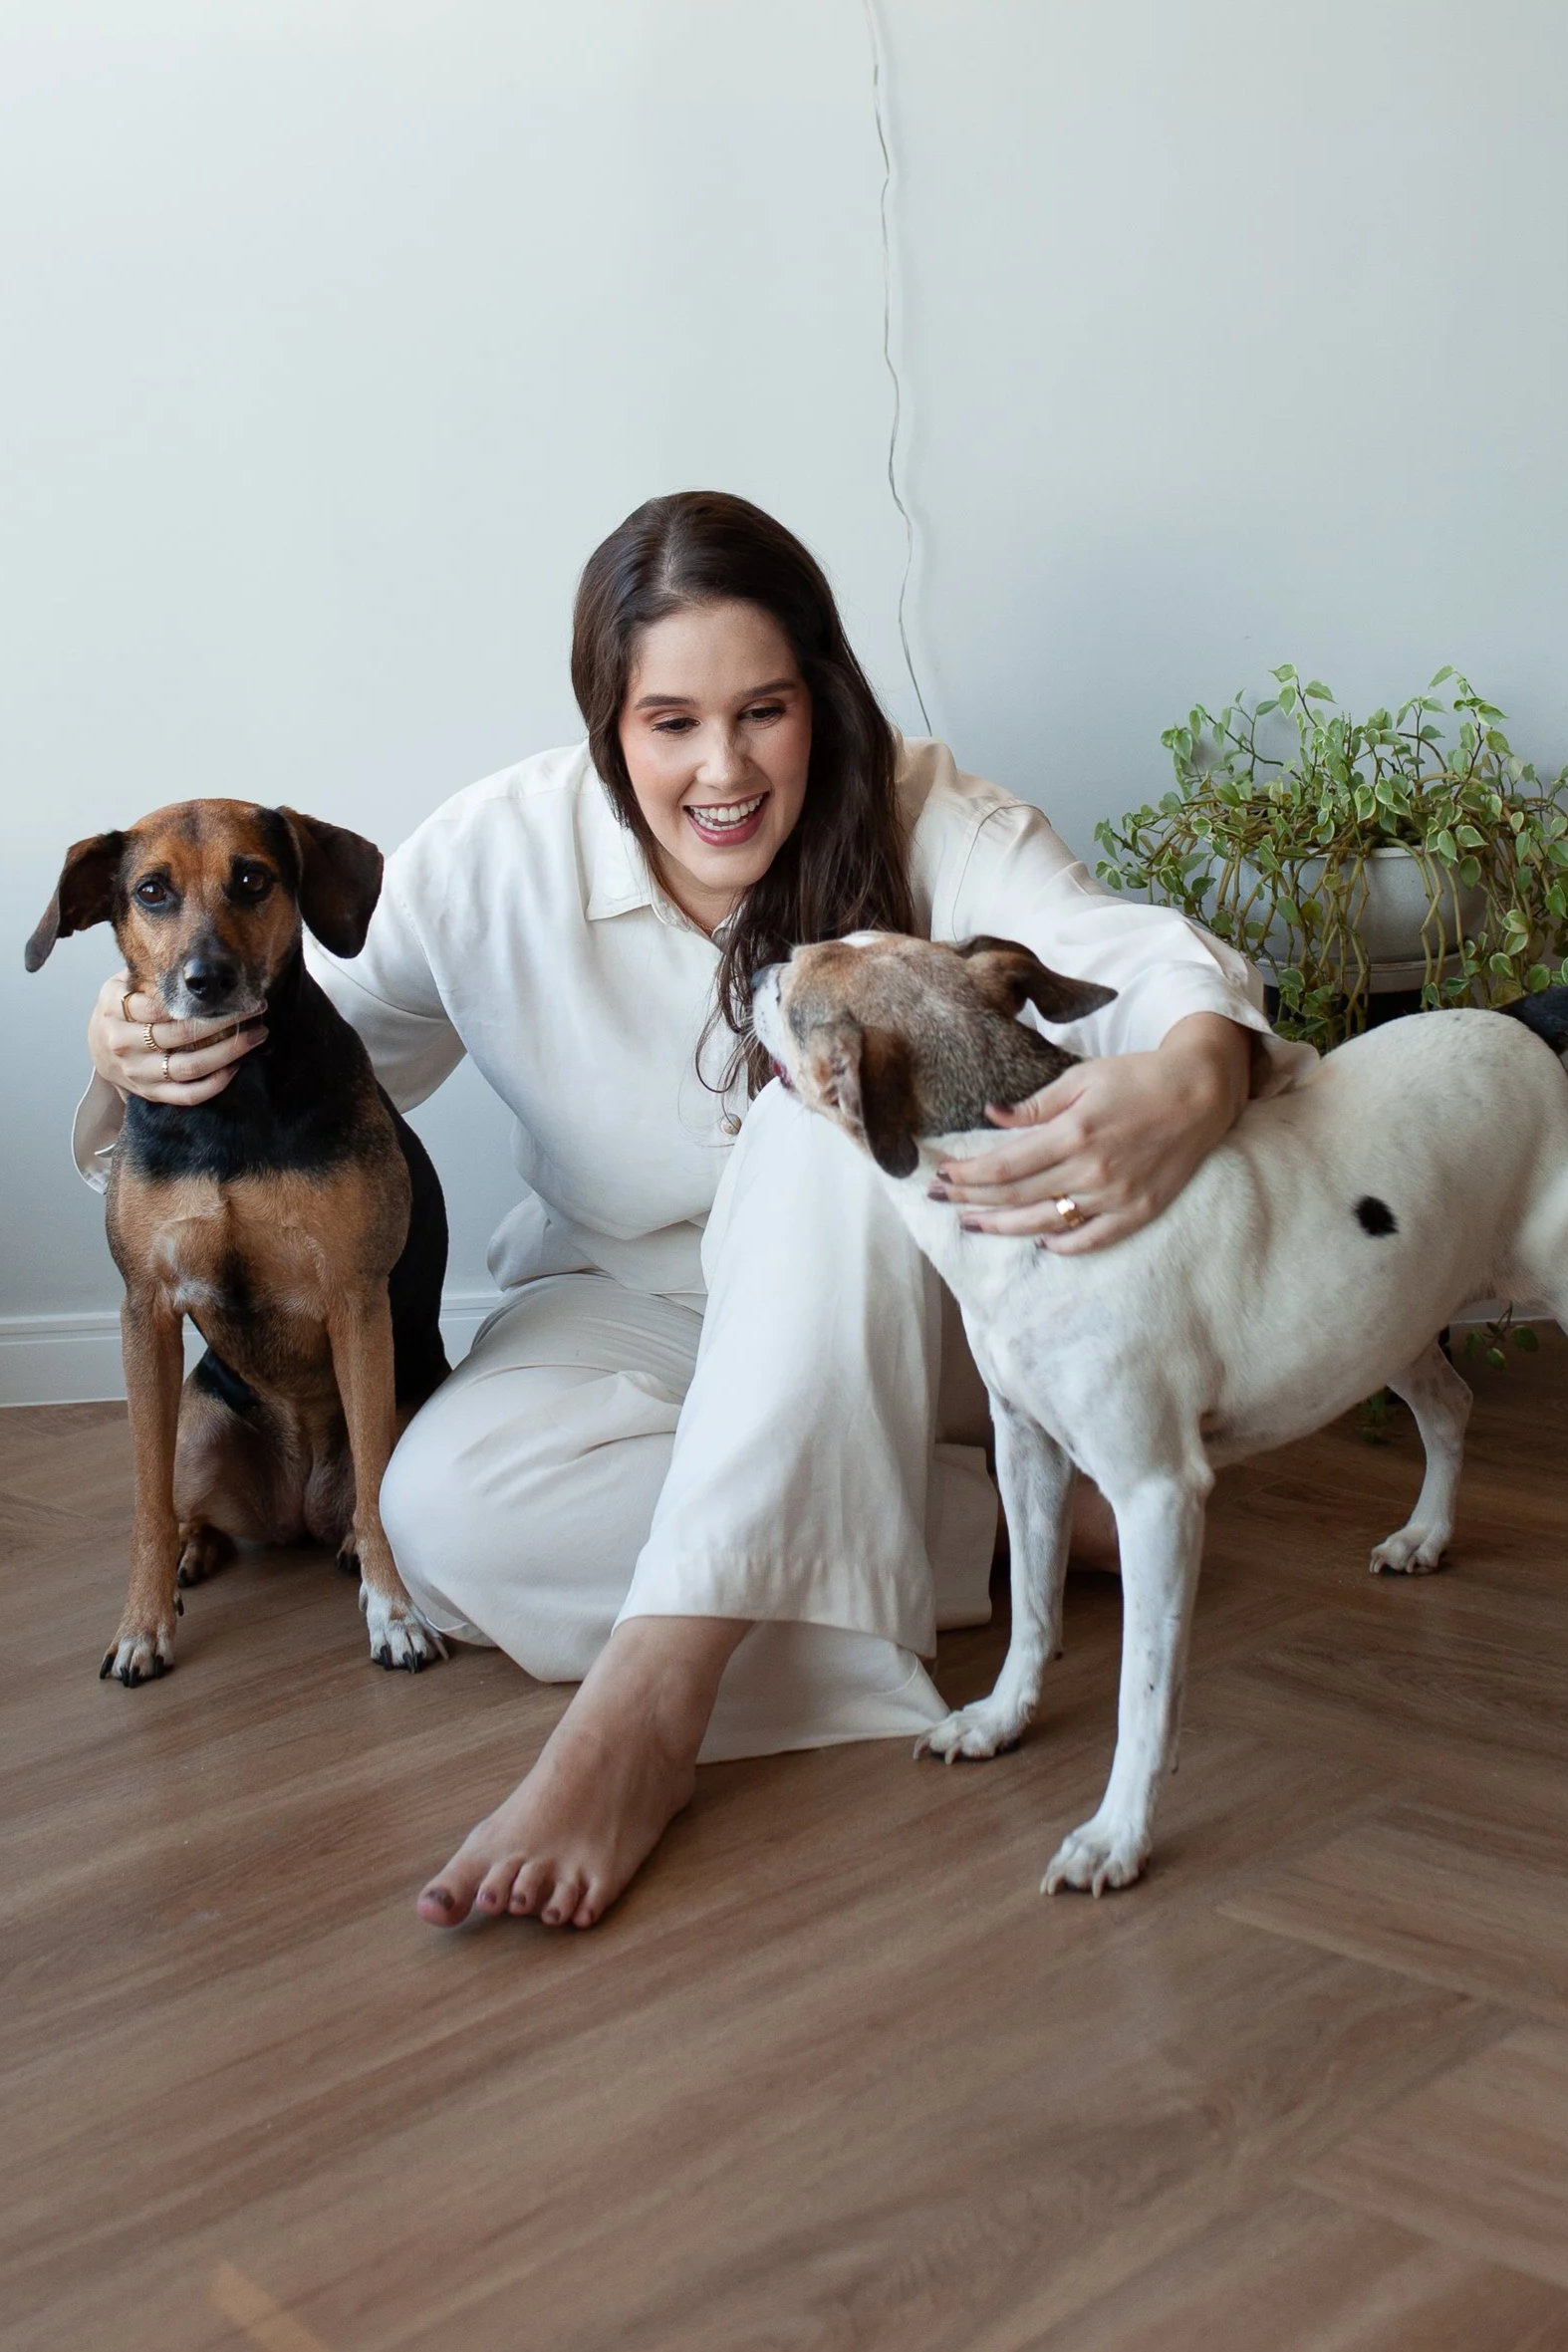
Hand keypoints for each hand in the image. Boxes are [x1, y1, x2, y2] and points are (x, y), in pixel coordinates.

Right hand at [88, 970, 266, 1106]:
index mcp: (114, 1009)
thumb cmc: (119, 1011)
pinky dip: (214, 1084)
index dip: (196, 999)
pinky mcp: (150, 1093)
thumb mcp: (121, 986)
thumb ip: (147, 975)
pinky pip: (187, 1095)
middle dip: (223, 1021)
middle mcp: (122, 1042)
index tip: (230, 991)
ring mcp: (136, 1072)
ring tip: (256, 1036)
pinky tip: (236, 1067)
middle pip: (179, 1034)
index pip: (158, 1005)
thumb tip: (192, 960)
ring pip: (188, 1067)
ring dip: (228, 1053)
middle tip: (255, 1010)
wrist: (98, 1048)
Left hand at [931, 1013, 1251, 1253]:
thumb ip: (1035, 1104)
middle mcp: (1091, 1171)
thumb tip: (992, 1115)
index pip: (1004, 1166)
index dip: (968, 1176)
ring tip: (974, 1225)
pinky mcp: (1139, 1211)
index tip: (941, 1176)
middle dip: (972, 1200)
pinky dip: (1062, 1244)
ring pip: (1046, 1222)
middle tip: (941, 1202)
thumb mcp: (1082, 1078)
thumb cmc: (1138, 1078)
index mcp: (1073, 1133)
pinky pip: (1092, 1239)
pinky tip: (1040, 1241)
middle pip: (1016, 1197)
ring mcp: (1116, 1196)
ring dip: (1004, 1227)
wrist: (1202, 1093)